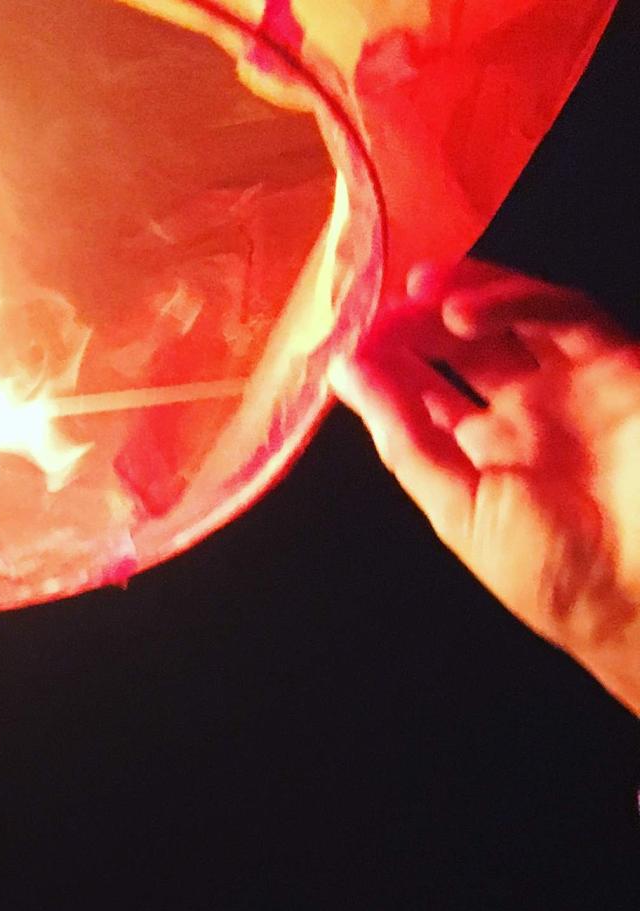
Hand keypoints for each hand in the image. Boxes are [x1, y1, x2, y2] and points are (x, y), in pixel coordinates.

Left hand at [332, 259, 639, 715]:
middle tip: (379, 311)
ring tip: (415, 292)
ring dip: (462, 295)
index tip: (347, 346)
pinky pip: (565, 314)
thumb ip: (403, 440)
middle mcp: (528, 415)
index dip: (386, 368)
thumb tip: (346, 377)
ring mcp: (572, 386)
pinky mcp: (618, 363)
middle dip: (418, 325)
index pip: (425, 396)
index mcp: (485, 456)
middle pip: (464, 348)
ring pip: (513, 318)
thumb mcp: (457, 507)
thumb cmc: (552, 570)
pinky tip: (462, 309)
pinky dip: (513, 301)